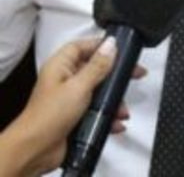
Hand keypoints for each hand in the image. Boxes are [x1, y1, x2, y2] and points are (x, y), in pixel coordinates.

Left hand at [0, 36, 144, 176]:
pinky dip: (108, 116)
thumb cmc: (49, 115)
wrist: (35, 151)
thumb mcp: (79, 86)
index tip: (122, 48)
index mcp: (60, 66)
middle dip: (115, 74)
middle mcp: (65, 80)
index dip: (101, 45)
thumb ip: (98, 66)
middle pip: (95, 68)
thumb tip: (111, 45)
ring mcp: (70, 99)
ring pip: (98, 91)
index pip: (83, 46)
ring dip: (113, 100)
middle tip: (135, 74)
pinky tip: (116, 122)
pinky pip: (96, 111)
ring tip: (123, 109)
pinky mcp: (75, 116)